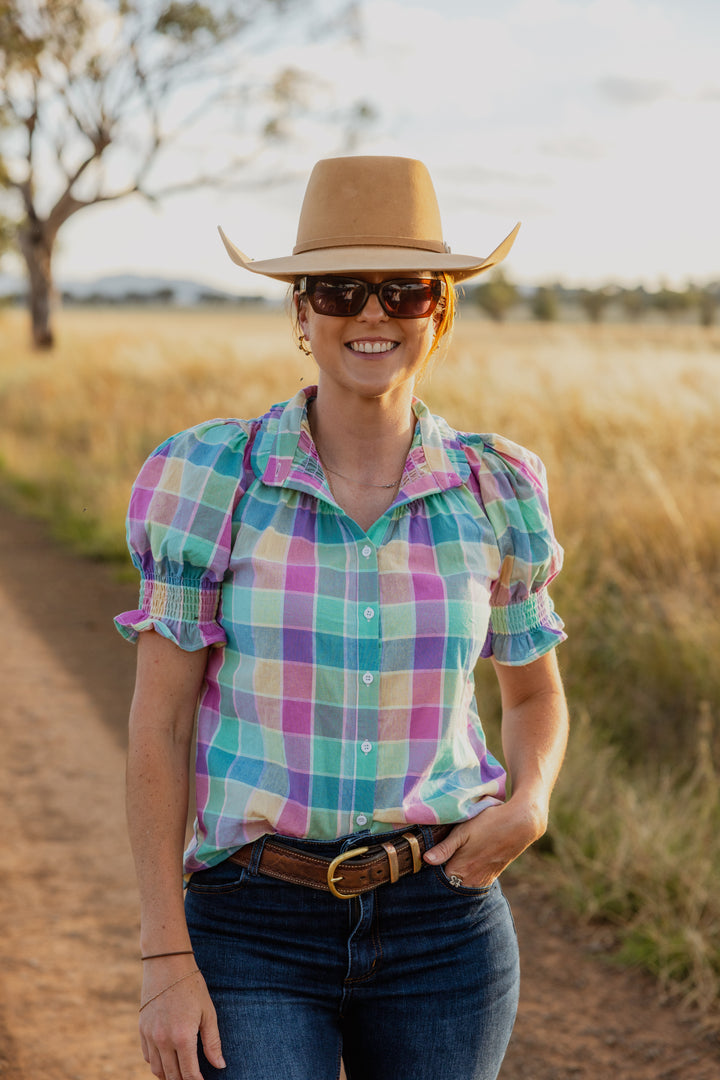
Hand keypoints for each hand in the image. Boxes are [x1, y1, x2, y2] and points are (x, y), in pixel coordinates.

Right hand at [139, 960, 224, 1077]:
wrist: (167, 964)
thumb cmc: (192, 986)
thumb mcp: (208, 1012)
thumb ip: (213, 1042)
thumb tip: (220, 1066)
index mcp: (183, 1036)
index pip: (189, 1073)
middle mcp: (163, 1040)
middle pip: (171, 1076)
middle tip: (193, 1078)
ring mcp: (150, 1035)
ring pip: (156, 1070)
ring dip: (168, 1076)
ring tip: (180, 1074)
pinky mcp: (141, 1029)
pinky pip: (147, 1056)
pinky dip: (156, 1063)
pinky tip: (167, 1060)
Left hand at [423, 800, 546, 888]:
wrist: (520, 824)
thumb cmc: (489, 823)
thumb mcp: (463, 831)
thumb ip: (444, 848)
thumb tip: (426, 859)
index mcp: (459, 870)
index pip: (436, 878)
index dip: (430, 868)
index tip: (424, 858)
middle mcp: (470, 881)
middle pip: (448, 883)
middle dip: (442, 873)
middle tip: (438, 857)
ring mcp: (482, 881)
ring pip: (460, 883)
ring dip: (455, 874)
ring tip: (454, 856)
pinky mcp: (491, 877)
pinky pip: (473, 881)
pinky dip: (467, 874)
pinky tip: (467, 860)